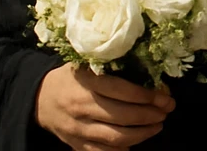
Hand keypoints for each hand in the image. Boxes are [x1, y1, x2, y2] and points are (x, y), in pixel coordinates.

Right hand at [35, 64, 173, 150]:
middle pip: (122, 116)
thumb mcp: (87, 64)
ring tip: (157, 126)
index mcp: (87, 83)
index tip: (164, 97)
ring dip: (142, 134)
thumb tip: (152, 71)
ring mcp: (78, 129)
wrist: (39, 98)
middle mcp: (82, 107)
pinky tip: (136, 142)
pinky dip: (122, 150)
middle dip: (149, 116)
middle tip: (166, 111)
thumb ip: (113, 67)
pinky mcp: (75, 144)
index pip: (121, 91)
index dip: (146, 96)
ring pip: (115, 138)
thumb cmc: (71, 77)